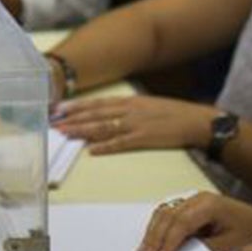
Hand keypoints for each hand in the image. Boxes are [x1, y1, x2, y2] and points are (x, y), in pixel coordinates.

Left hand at [49, 92, 217, 155]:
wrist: (197, 120)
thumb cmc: (173, 114)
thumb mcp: (147, 105)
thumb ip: (127, 109)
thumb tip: (108, 114)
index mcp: (130, 101)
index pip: (97, 103)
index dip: (77, 106)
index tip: (59, 109)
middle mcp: (130, 110)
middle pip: (96, 114)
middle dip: (74, 118)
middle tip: (54, 123)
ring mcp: (137, 123)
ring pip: (104, 127)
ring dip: (83, 131)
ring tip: (66, 134)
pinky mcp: (146, 138)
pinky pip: (122, 143)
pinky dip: (106, 146)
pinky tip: (93, 150)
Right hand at [137, 191, 251, 250]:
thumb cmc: (249, 236)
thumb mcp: (228, 247)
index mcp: (208, 205)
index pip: (180, 223)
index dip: (168, 242)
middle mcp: (198, 198)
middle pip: (168, 215)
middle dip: (156, 237)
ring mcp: (193, 199)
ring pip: (165, 212)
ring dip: (154, 231)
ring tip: (144, 250)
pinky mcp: (191, 205)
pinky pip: (169, 213)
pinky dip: (159, 226)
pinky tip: (153, 239)